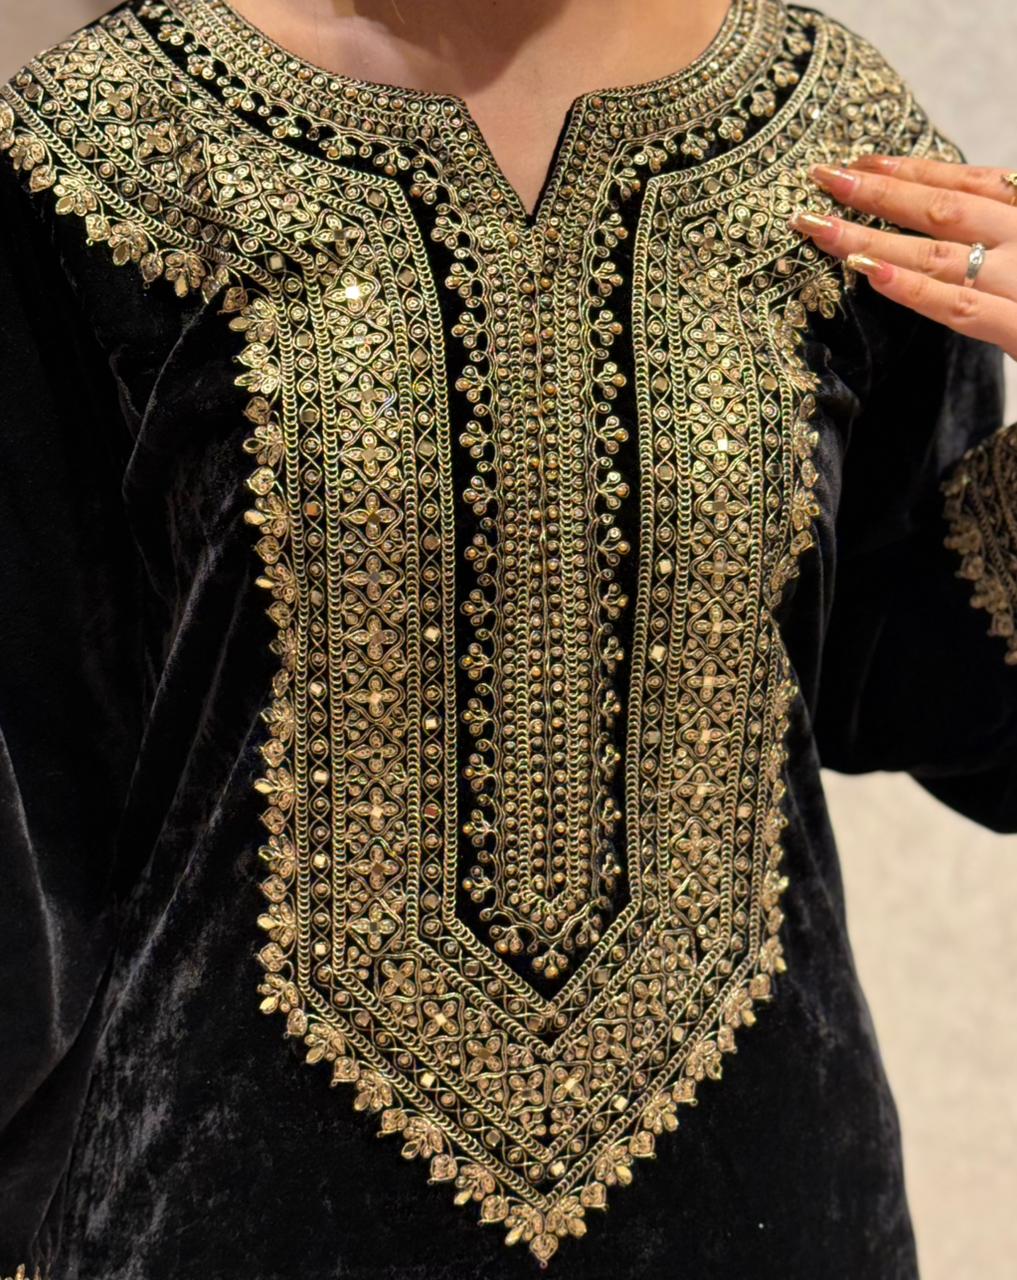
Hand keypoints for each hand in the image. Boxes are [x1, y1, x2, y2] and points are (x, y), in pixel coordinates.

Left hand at [789, 155, 1016, 359]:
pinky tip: (870, 274)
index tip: (857, 163)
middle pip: (940, 210)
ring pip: (935, 255)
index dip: (908, 170)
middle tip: (822, 177)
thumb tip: (953, 225)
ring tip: (820, 228)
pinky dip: (914, 289)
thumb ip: (1003, 235)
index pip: (964, 184)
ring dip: (873, 239)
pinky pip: (960, 307)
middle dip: (876, 192)